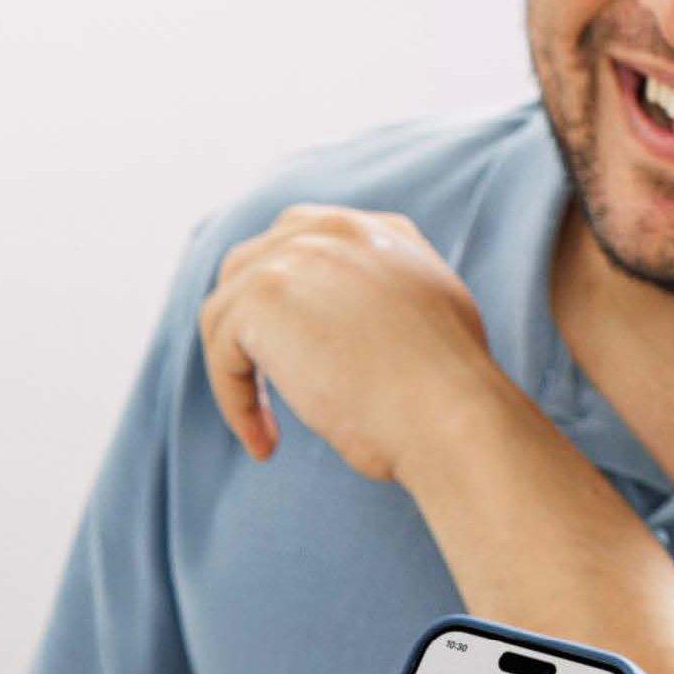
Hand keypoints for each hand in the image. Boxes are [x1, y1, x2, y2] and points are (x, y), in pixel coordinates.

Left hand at [197, 206, 514, 480]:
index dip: (286, 301)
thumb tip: (344, 332)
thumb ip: (386, 303)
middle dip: (246, 326)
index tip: (292, 355)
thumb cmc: (449, 396)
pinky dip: (236, 403)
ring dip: (239, 374)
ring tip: (266, 430)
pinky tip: (266, 444)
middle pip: (251, 266)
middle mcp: (335, 229)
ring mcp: (295, 255)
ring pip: (227, 314)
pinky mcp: (262, 296)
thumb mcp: (433, 321)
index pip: (304, 246)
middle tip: (264, 387)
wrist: (450, 412)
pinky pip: (222, 352)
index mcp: (380, 232)